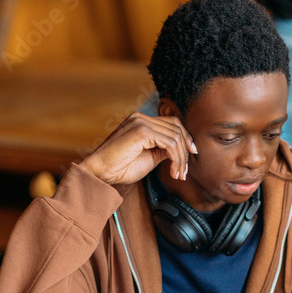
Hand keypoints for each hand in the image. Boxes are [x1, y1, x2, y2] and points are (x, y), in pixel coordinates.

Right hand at [79, 112, 197, 185]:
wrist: (100, 173)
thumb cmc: (121, 168)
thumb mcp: (150, 157)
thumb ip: (164, 149)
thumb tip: (181, 149)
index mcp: (141, 121)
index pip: (172, 123)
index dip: (186, 138)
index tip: (191, 154)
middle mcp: (141, 118)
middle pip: (177, 128)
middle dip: (185, 150)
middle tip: (185, 171)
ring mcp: (141, 122)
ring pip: (175, 137)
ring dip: (181, 159)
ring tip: (179, 174)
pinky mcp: (141, 131)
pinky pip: (170, 143)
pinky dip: (176, 159)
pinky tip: (173, 172)